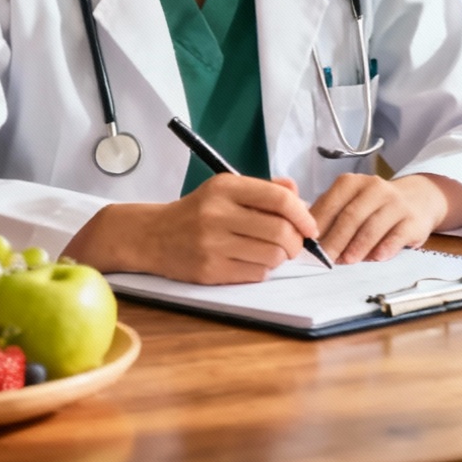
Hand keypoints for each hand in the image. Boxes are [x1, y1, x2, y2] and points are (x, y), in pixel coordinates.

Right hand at [65, 175, 317, 283]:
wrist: (152, 236)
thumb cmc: (197, 212)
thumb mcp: (226, 190)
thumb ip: (264, 190)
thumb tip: (298, 195)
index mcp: (225, 188)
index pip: (279, 199)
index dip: (303, 215)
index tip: (310, 226)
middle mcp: (217, 214)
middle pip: (280, 231)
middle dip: (296, 242)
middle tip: (294, 244)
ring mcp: (212, 244)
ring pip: (272, 255)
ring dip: (280, 257)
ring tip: (271, 252)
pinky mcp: (209, 270)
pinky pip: (255, 273)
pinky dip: (262, 270)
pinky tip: (251, 262)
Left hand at [310, 174, 451, 263]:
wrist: (419, 198)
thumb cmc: (375, 205)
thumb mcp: (351, 201)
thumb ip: (330, 215)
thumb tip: (305, 240)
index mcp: (352, 183)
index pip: (331, 204)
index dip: (318, 225)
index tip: (307, 245)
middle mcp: (375, 188)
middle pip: (351, 216)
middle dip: (335, 239)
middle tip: (324, 258)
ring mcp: (396, 203)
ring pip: (373, 225)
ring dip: (358, 245)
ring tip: (346, 260)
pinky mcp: (413, 220)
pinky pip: (398, 234)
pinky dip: (386, 246)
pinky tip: (377, 257)